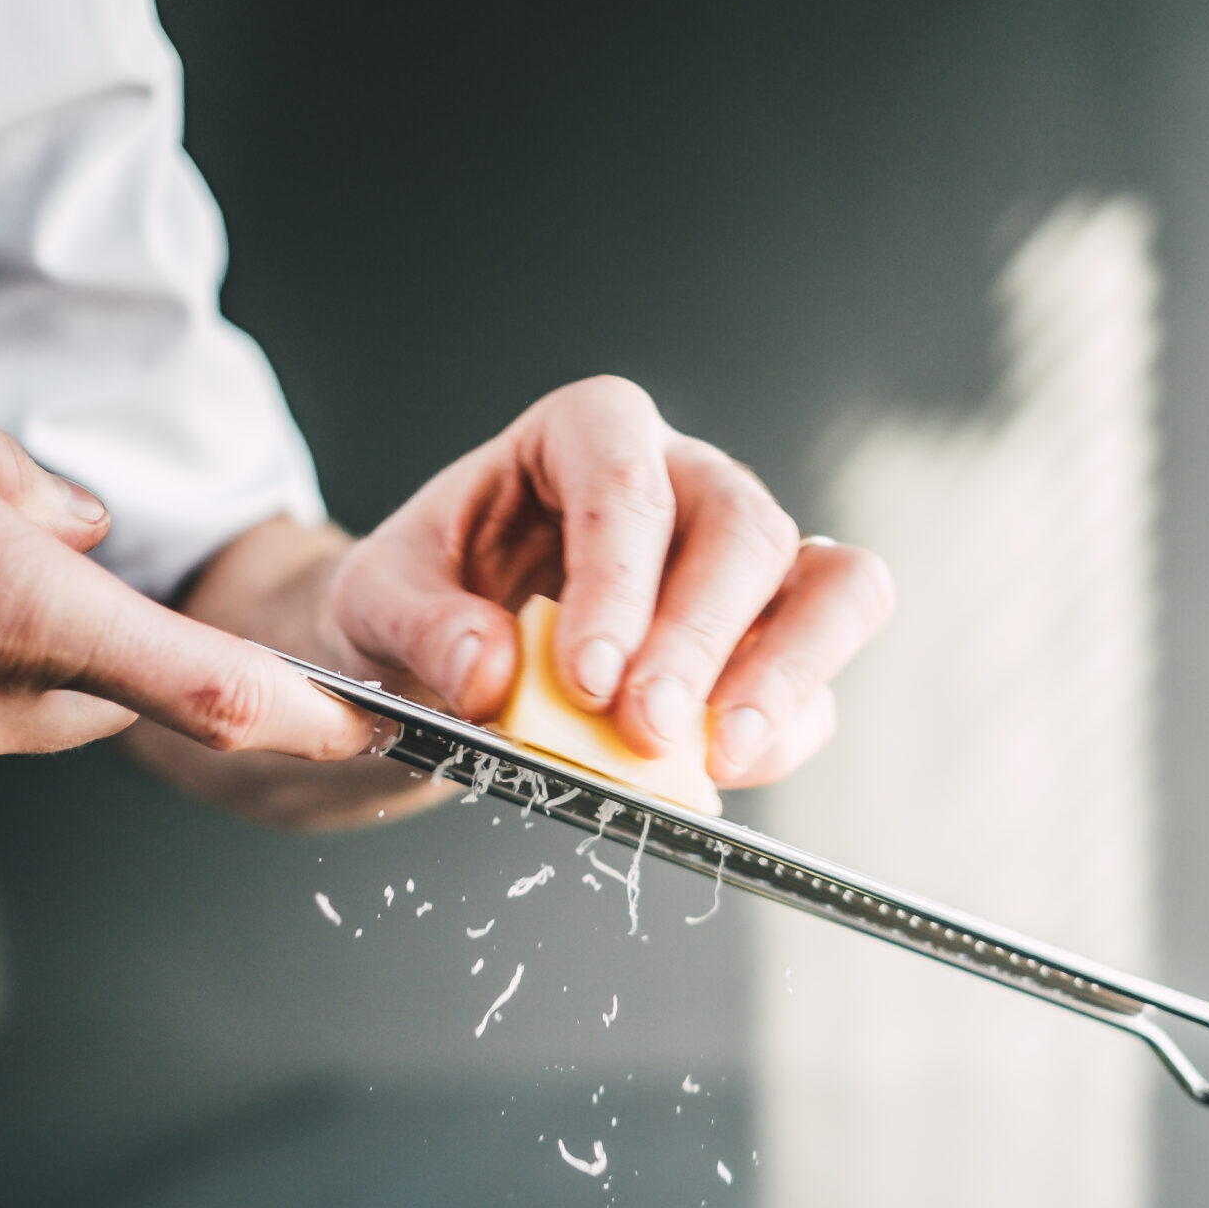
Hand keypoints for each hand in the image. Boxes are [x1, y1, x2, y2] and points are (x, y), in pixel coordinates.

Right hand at [0, 333, 381, 774]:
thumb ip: (31, 481)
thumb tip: (84, 534)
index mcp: (8, 609)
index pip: (205, 690)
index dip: (304, 718)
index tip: (374, 731)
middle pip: (123, 692)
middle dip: (126, 635)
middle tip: (46, 544)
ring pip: (47, 705)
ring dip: (38, 639)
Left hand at [331, 374, 893, 791]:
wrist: (440, 653)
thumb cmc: (422, 603)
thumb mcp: (376, 603)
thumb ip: (420, 625)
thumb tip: (490, 672)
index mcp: (586, 435)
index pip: (627, 475)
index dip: (617, 577)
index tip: (584, 678)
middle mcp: (686, 482)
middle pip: (743, 528)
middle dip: (698, 639)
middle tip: (640, 733)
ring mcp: (743, 564)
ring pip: (832, 586)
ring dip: (785, 675)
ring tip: (716, 757)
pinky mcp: (773, 644)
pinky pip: (818, 682)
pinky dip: (781, 733)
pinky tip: (713, 773)